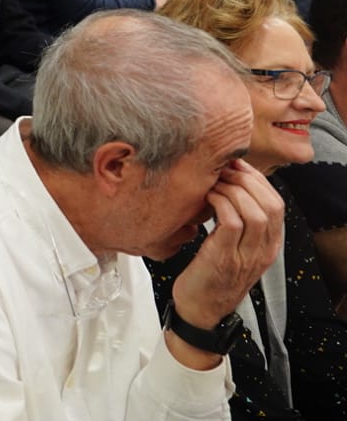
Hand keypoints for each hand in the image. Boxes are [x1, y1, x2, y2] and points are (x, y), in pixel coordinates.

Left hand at [172, 161, 284, 327]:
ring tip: (214, 182)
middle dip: (247, 179)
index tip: (237, 165)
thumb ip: (239, 223)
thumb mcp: (234, 247)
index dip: (258, 180)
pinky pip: (231, 223)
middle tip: (224, 168)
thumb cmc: (211, 274)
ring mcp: (246, 256)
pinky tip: (207, 198)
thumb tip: (230, 185)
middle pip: (270, 205)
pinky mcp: (224, 259)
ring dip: (233, 189)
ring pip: (255, 213)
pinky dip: (221, 204)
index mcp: (269, 246)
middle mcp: (263, 251)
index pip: (277, 204)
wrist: (199, 311)